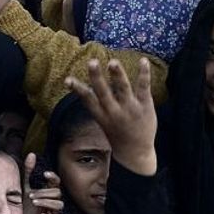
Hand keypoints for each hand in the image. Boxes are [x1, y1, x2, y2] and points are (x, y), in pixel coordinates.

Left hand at [22, 153, 62, 213]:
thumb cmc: (20, 201)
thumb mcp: (23, 185)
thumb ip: (27, 171)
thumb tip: (31, 154)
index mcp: (47, 190)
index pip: (56, 182)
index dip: (53, 178)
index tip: (44, 174)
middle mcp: (51, 201)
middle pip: (58, 193)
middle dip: (45, 193)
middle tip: (31, 195)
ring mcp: (52, 212)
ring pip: (59, 206)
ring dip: (47, 203)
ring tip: (34, 202)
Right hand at [66, 57, 156, 175]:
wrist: (135, 152)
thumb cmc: (118, 134)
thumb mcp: (103, 123)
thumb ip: (98, 106)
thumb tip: (86, 90)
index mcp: (101, 115)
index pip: (87, 100)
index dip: (77, 89)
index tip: (67, 80)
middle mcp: (113, 111)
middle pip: (103, 92)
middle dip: (97, 77)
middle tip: (92, 62)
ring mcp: (130, 108)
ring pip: (122, 88)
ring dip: (117, 74)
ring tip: (113, 61)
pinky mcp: (145, 105)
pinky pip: (143, 87)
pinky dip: (143, 73)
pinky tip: (143, 60)